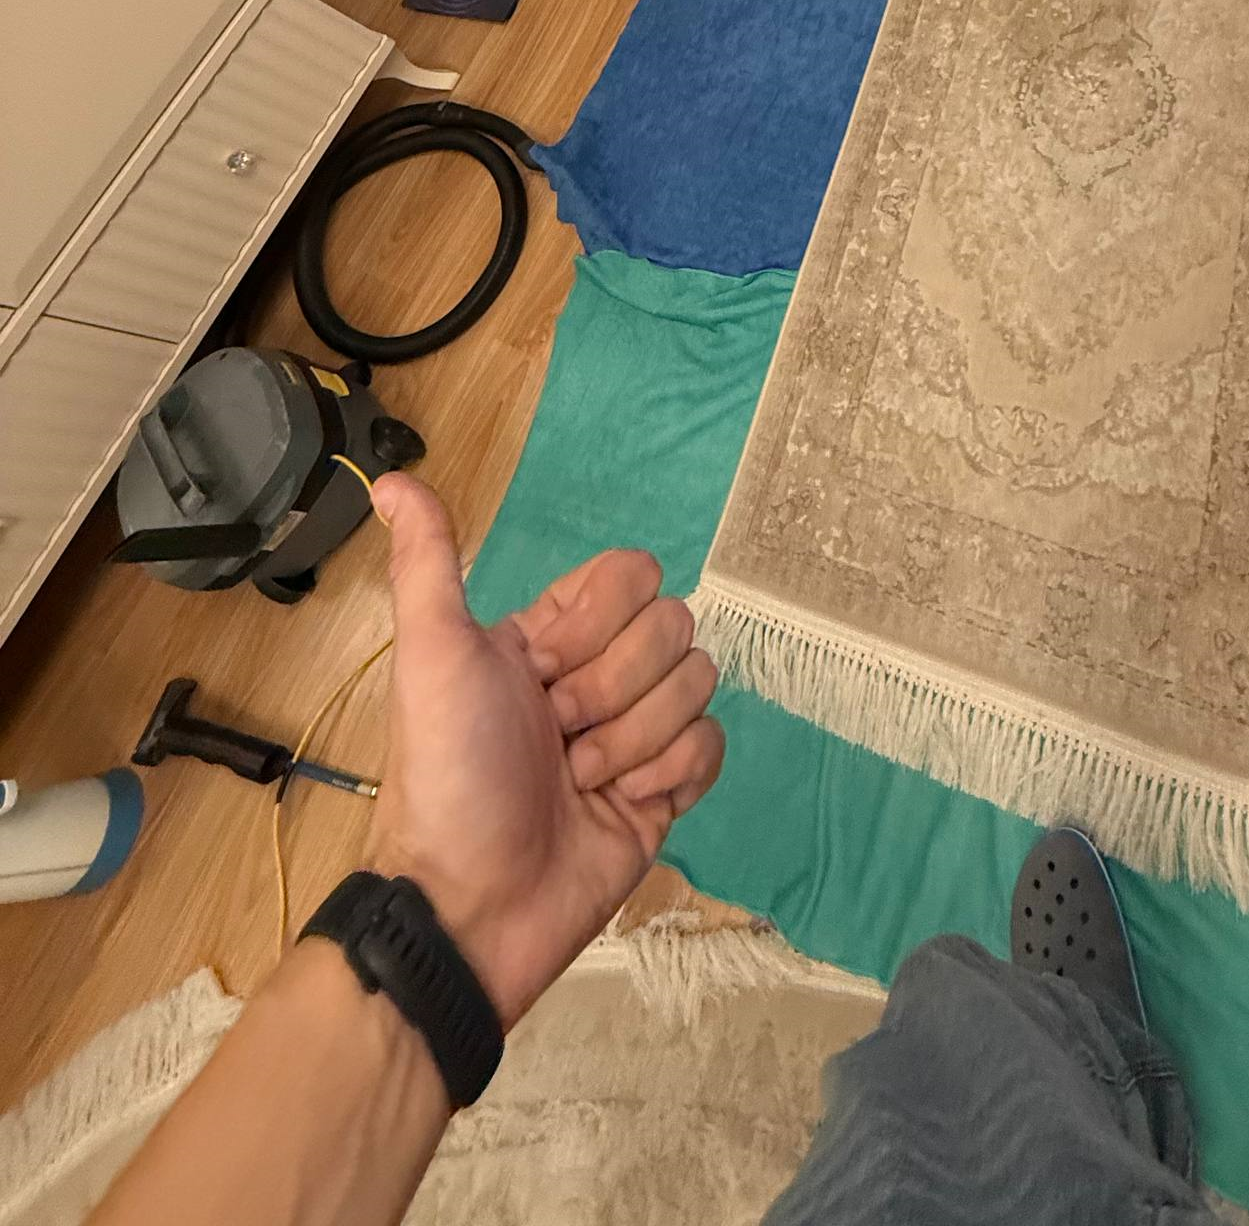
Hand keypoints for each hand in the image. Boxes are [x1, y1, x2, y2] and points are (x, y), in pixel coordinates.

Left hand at [362, 475, 721, 1026]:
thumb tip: (396, 479)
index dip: (599, 622)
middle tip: (558, 735)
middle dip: (615, 688)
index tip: (542, 670)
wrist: (469, 909)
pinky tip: (623, 804)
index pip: (632, 576)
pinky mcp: (665, 795)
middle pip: (673, 628)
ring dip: (636, 738)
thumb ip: (427, 564)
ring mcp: (635, 737)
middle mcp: (596, 678)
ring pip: (697, 685)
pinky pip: (712, 746)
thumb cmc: (448, 777)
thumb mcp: (432, 658)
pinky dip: (671, 775)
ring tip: (581, 780)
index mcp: (548, 638)